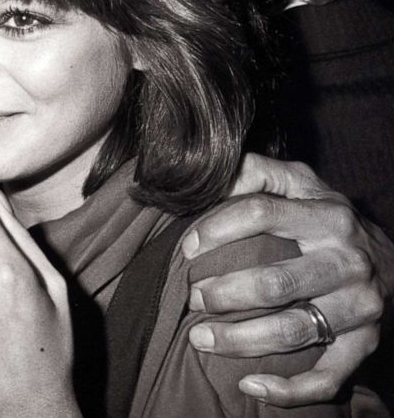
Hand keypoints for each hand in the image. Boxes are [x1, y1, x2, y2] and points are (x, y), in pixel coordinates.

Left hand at [182, 153, 388, 405]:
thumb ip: (258, 170)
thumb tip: (216, 172)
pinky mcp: (366, 344)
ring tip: (200, 340)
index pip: (263, 213)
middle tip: (192, 298)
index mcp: (327, 215)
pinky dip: (289, 389)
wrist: (391, 261)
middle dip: (225, 294)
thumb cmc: (324, 219)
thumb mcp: (300, 183)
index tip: (186, 248)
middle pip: (276, 282)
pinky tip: (250, 386)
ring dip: (241, 340)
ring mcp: (360, 307)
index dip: (218, 229)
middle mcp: (348, 261)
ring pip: (295, 331)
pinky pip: (328, 376)